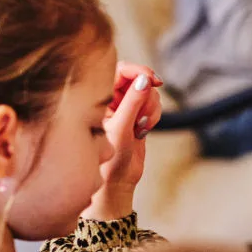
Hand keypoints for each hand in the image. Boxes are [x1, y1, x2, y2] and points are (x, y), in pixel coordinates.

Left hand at [86, 63, 161, 220]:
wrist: (117, 181)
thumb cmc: (109, 159)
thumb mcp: (121, 128)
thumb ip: (132, 102)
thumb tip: (145, 80)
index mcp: (97, 98)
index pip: (119, 71)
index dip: (137, 70)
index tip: (151, 78)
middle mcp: (110, 100)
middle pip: (137, 80)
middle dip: (146, 94)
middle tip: (146, 111)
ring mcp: (124, 108)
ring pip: (148, 93)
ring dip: (151, 107)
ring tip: (142, 127)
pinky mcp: (137, 116)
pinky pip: (152, 105)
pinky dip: (154, 115)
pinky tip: (144, 130)